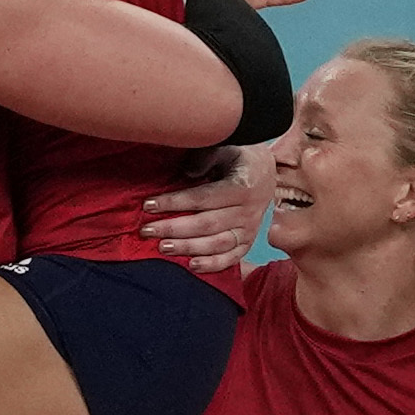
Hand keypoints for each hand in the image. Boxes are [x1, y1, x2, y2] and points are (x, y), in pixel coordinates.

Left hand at [144, 143, 274, 277]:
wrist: (267, 173)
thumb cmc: (239, 160)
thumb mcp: (226, 149)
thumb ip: (206, 160)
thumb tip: (187, 174)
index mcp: (242, 186)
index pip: (203, 198)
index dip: (175, 202)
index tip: (149, 204)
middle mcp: (248, 211)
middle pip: (207, 224)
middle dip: (174, 228)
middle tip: (148, 230)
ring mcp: (249, 229)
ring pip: (217, 243)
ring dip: (188, 247)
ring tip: (163, 247)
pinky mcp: (248, 242)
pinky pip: (232, 258)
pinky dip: (213, 264)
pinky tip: (192, 265)